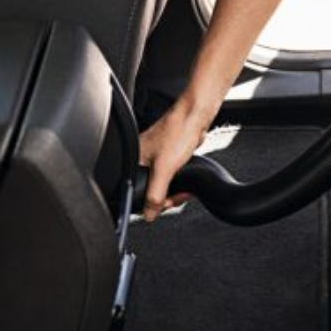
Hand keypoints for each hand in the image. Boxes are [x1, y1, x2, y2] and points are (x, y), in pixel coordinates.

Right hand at [137, 94, 216, 221]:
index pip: (135, 191)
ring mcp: (157, 156)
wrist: (195, 116)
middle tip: (176, 197)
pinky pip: (171, 174)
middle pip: (150, 189)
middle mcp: (143, 158)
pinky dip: (179, 180)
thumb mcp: (164, 170)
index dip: (149, 203)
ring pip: (162, 183)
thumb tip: (149, 214)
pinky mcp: (170, 155)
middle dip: (165, 197)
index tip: (162, 205)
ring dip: (174, 189)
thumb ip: (155, 194)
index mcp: (134, 160)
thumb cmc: (177, 132)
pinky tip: (185, 178)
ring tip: (183, 190)